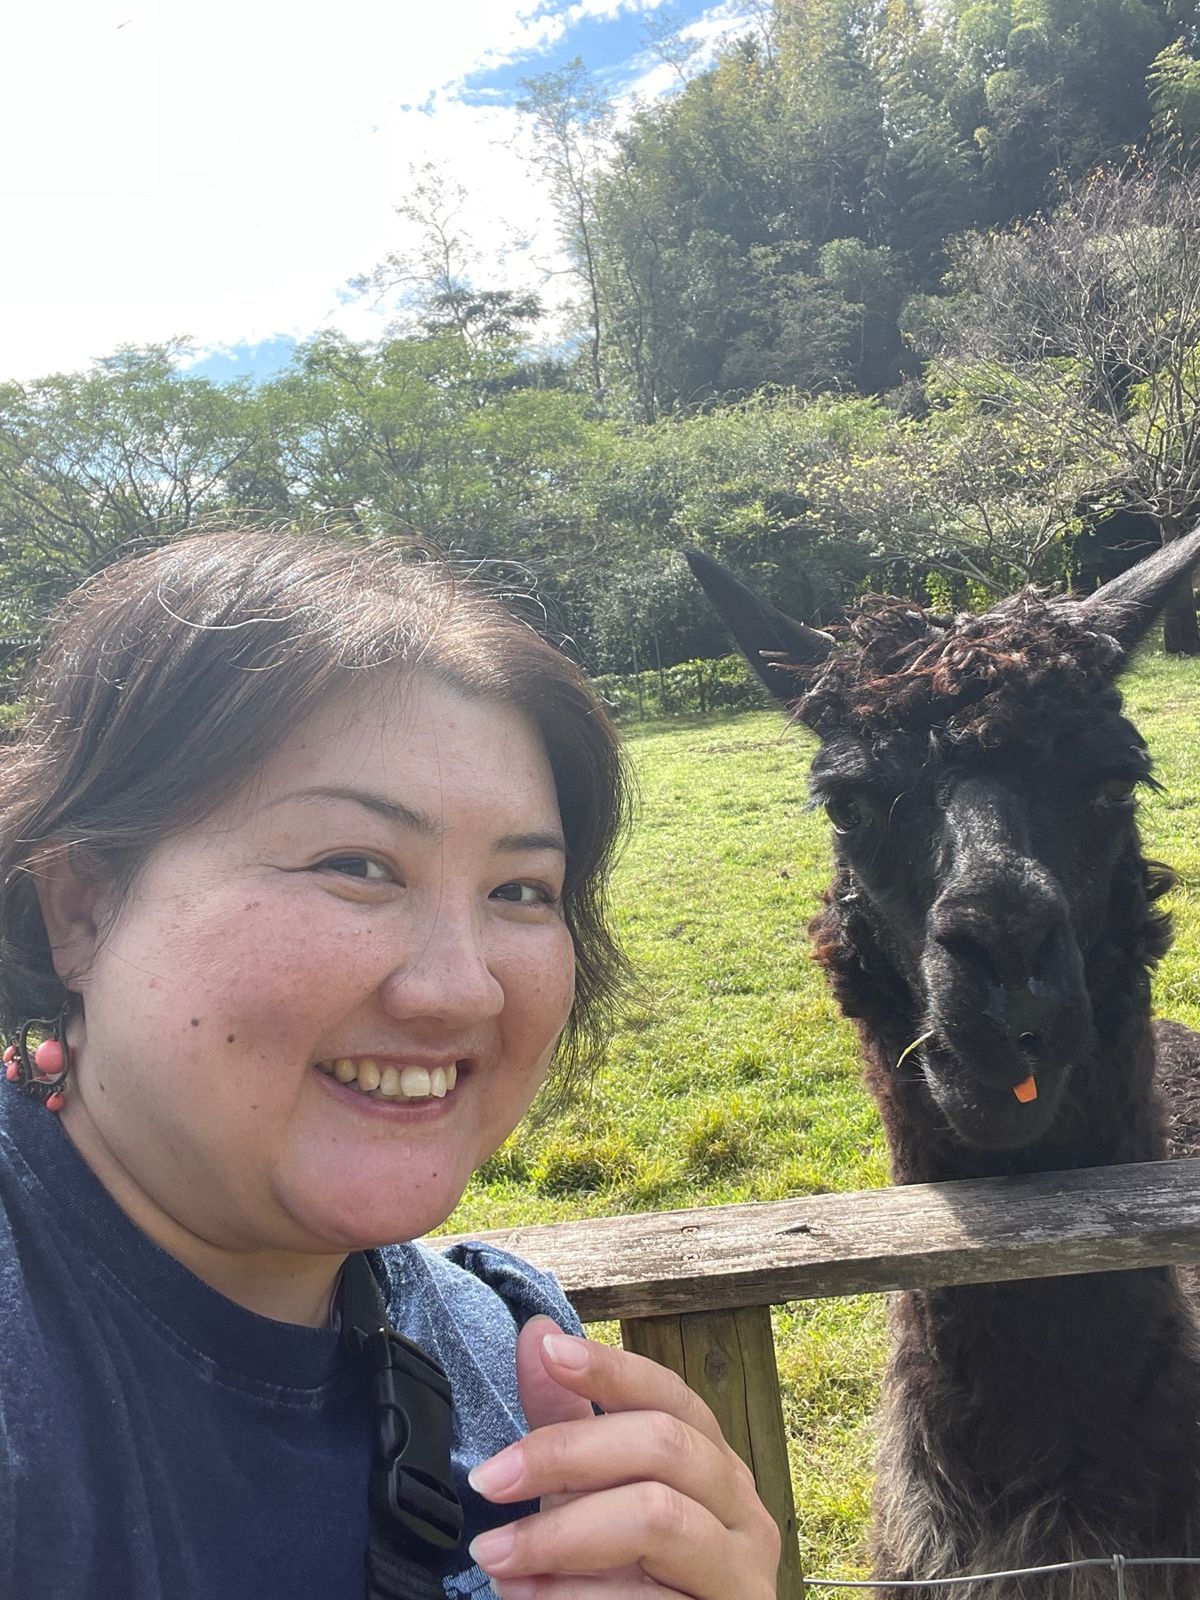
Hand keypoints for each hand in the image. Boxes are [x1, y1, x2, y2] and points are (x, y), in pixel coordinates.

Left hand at [466, 1316, 780, 1598]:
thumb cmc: (626, 1582)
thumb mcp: (589, 1497)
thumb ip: (566, 1420)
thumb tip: (536, 1332)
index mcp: (713, 1464)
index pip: (671, 1395)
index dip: (613, 1368)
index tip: (551, 1354)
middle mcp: (742, 1510)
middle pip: (663, 1444)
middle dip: (565, 1453)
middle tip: (488, 1481)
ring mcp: (742, 1572)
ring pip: (657, 1516)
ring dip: (559, 1534)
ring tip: (495, 1554)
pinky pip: (648, 1599)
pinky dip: (574, 1596)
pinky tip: (525, 1596)